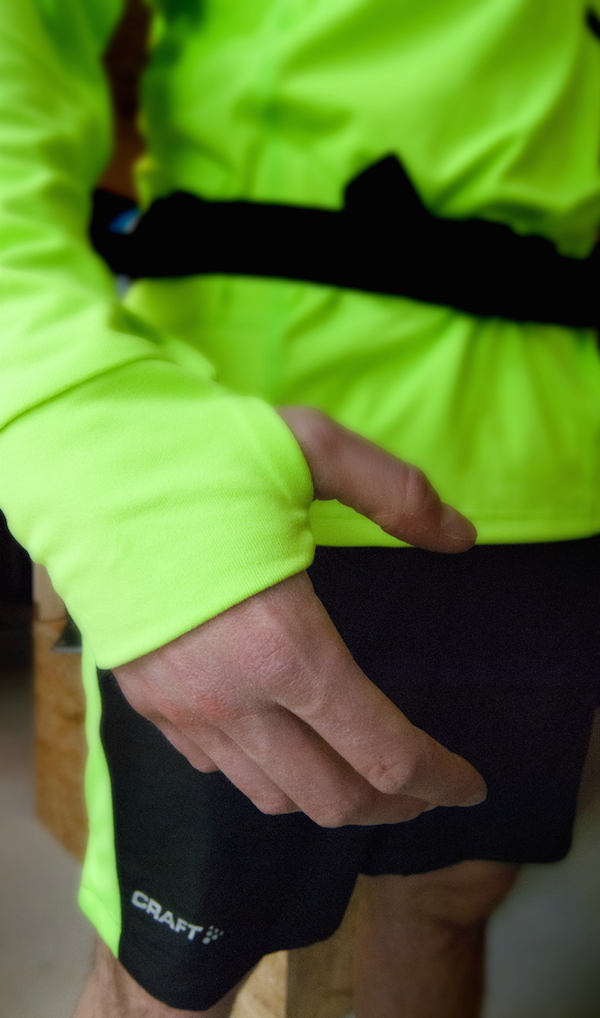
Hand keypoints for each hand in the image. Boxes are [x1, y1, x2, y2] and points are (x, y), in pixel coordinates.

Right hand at [114, 408, 484, 825]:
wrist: (80, 473)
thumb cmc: (195, 457)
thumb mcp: (310, 447)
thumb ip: (396, 492)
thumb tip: (461, 536)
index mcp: (286, 644)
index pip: (382, 750)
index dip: (439, 778)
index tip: (470, 785)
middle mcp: (234, 698)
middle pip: (333, 798)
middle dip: (395, 806)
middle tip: (427, 786)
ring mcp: (184, 710)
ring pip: (273, 797)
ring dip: (331, 798)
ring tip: (364, 777)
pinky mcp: (150, 706)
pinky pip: (220, 771)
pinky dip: (269, 775)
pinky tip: (286, 744)